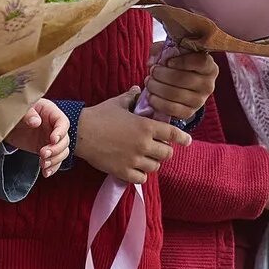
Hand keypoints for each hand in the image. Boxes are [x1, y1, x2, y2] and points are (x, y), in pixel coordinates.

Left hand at [6, 99, 70, 176]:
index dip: (60, 132)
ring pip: (63, 152)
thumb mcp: (21, 110)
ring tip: (43, 164)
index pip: (63, 122)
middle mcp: (54, 127)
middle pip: (65, 140)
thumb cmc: (16, 111)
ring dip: (55, 160)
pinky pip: (55, 160)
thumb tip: (36, 122)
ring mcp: (50, 139)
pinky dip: (52, 167)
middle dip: (56, 149)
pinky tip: (46, 172)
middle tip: (43, 154)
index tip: (53, 140)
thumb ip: (28, 114)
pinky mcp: (45, 150)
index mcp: (50, 112)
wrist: (7, 124)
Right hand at [72, 89, 190, 184]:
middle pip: (167, 153)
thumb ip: (131, 98)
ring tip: (145, 158)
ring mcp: (135, 160)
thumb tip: (137, 89)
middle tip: (157, 147)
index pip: (172, 133)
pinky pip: (142, 178)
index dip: (182, 137)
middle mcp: (144, 144)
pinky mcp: (124, 172)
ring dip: (152, 162)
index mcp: (146, 126)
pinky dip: (141, 174)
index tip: (186, 140)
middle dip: (164, 150)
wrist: (81, 132)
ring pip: (155, 167)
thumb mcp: (117, 103)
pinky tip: (135, 168)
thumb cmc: (99, 115)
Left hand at [144, 47, 217, 121]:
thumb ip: (162, 50)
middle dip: (162, 74)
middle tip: (152, 70)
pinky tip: (151, 95)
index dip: (182, 61)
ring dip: (157, 87)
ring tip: (149, 81)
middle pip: (184, 79)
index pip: (201, 62)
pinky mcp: (189, 112)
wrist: (183, 86)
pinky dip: (157, 101)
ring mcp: (200, 101)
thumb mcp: (174, 53)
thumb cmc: (179, 66)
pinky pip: (171, 108)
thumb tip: (152, 62)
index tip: (168, 61)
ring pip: (175, 94)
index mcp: (209, 67)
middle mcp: (208, 85)